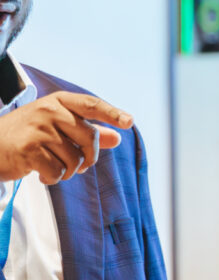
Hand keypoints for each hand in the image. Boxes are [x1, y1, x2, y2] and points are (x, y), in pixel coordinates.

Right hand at [0, 92, 132, 183]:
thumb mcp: (56, 127)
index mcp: (57, 101)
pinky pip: (58, 171)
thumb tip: (118, 138)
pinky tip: (41, 173)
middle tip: (79, 165)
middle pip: (90, 136)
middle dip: (89, 157)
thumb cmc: (27, 136)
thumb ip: (87, 131)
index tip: (129, 122)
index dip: (112, 113)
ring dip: (68, 171)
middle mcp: (49, 111)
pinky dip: (53, 178)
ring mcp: (38, 129)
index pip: (91, 104)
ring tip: (52, 166)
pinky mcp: (29, 149)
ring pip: (75, 158)